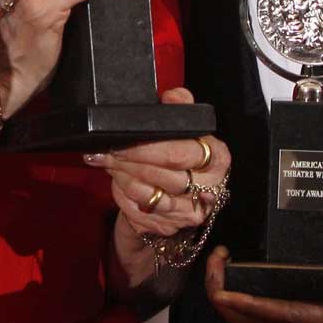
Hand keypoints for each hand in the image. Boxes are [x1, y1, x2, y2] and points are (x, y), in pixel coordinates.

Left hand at [85, 89, 229, 242]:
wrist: (174, 195)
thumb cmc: (177, 155)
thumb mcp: (182, 129)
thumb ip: (180, 109)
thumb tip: (173, 96)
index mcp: (217, 157)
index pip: (182, 151)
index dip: (149, 145)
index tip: (123, 137)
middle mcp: (209, 188)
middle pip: (164, 173)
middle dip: (130, 158)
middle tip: (108, 149)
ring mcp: (189, 211)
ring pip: (148, 192)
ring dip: (122, 174)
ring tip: (105, 159)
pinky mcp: (169, 225)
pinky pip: (139, 208)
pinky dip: (123, 192)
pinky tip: (115, 178)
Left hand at [204, 246, 322, 322]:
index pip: (288, 317)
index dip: (252, 306)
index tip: (224, 292)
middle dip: (229, 301)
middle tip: (216, 261)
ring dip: (231, 301)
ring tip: (221, 263)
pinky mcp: (311, 319)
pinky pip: (267, 318)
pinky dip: (244, 300)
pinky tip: (238, 275)